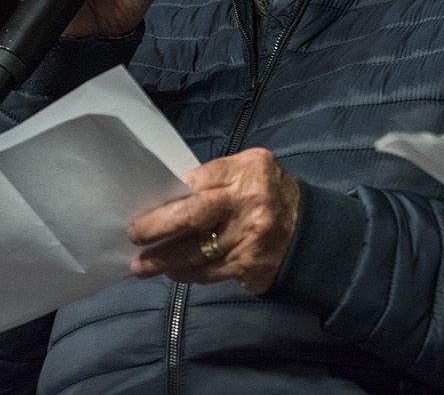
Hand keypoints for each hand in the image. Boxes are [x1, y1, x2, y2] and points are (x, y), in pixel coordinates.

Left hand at [128, 148, 300, 294]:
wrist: (309, 230)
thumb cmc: (268, 195)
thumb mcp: (250, 173)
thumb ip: (215, 180)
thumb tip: (166, 197)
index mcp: (249, 169)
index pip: (198, 180)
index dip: (168, 195)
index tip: (144, 205)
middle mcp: (251, 201)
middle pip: (192, 215)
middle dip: (156, 227)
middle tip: (134, 236)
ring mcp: (250, 236)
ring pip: (195, 251)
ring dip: (164, 260)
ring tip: (143, 265)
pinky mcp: (249, 265)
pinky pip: (208, 272)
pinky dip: (186, 273)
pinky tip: (173, 272)